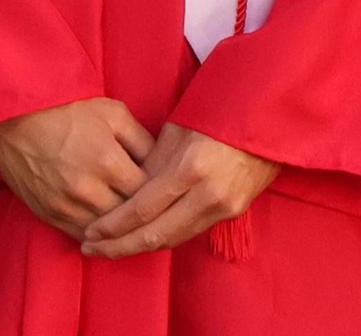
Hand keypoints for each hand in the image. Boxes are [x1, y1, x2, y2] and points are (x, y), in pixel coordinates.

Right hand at [0, 98, 153, 236]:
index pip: (146, 192)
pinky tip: (106, 229)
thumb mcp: (113, 113)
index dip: (157, 192)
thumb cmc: (69, 109)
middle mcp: (88, 190)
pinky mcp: (49, 215)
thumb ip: (141, 139)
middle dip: (141, 213)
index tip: (163, 189)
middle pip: (127, 216)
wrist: (17, 118)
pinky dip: (95, 236)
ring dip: (119, 228)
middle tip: (152, 208)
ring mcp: (66, 206)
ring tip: (132, 222)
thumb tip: (160, 163)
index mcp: (108, 161)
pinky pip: (79, 236)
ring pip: (104, 233)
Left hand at [81, 123, 279, 258]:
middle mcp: (207, 193)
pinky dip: (164, 237)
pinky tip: (144, 237)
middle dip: (118, 246)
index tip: (90, 232)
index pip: (143, 208)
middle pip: (154, 235)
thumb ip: (153, 163)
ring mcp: (224, 206)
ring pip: (172, 239)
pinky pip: (190, 231)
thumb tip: (126, 191)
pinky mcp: (234, 212)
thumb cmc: (220, 112)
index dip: (113, 225)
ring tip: (110, 248)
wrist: (270, 117)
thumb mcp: (180, 128)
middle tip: (90, 248)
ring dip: (139, 247)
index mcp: (192, 167)